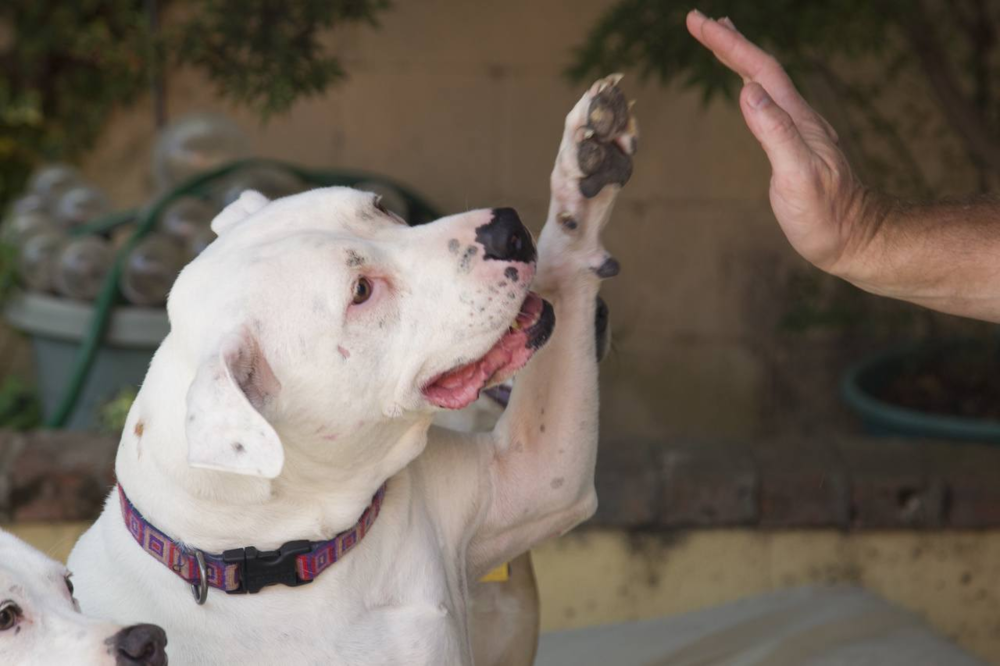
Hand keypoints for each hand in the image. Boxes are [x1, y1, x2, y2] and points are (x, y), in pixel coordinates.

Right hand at [686, 10, 875, 277]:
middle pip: (761, 68)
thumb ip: (774, 132)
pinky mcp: (796, 146)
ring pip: (766, 83)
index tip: (698, 22)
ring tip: (723, 42)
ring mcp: (799, 131)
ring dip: (741, 59)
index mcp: (796, 119)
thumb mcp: (797, 175)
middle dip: (730, 42)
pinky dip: (751, 85)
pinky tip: (748, 90)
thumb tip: (747, 90)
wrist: (856, 238)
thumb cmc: (826, 216)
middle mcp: (799, 117)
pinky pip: (769, 103)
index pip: (758, 70)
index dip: (728, 43)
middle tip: (700, 21)